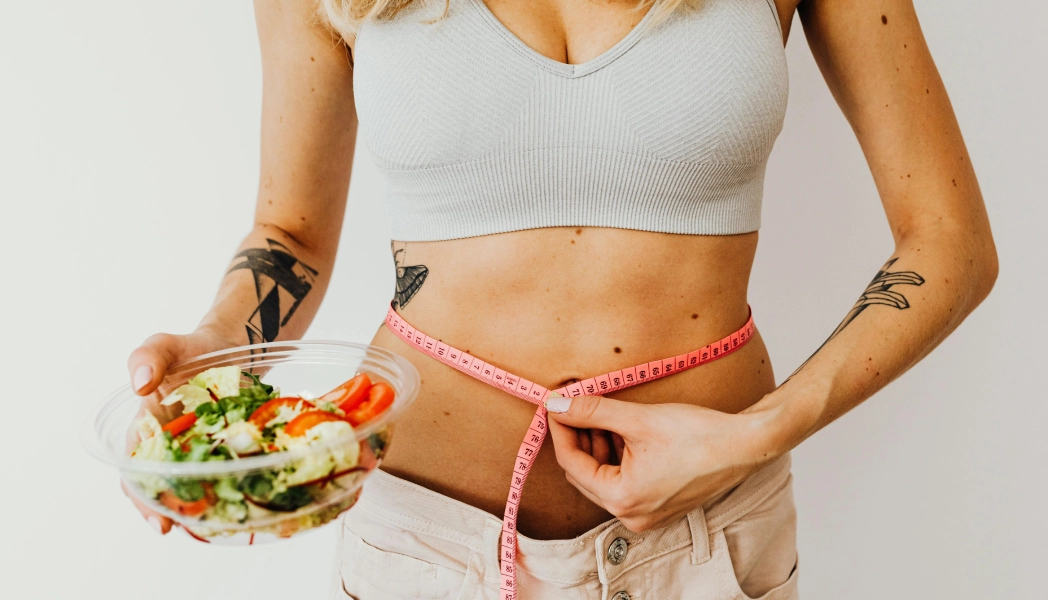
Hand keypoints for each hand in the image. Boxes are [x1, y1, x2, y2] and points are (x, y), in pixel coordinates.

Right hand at [123, 327, 238, 533]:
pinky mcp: (230, 445)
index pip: (137, 470)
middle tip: (183, 527)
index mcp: (148, 428)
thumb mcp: (165, 345)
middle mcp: (173, 444)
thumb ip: (148, 357)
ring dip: (200, 504)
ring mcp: (203, 447)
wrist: (229, 345)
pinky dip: (231, 484)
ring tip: (211, 522)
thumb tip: (141, 385)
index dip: (142, 496)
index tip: (157, 519)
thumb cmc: (190, 349)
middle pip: (165, 486)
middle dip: (169, 510)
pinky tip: (241, 497)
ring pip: (197, 483)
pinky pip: (228, 469)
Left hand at [545, 394, 780, 531]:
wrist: (745, 445)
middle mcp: (631, 515)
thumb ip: (593, 411)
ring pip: (603, 477)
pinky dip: (617, 456)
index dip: (560, 430)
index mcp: (623, 499)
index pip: (572, 464)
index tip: (556, 404)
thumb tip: (557, 404)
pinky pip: (623, 481)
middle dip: (578, 438)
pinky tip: (622, 429)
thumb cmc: (698, 435)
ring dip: (598, 445)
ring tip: (601, 413)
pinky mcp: (658, 504)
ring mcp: (646, 513)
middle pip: (584, 473)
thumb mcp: (638, 419)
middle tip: (576, 405)